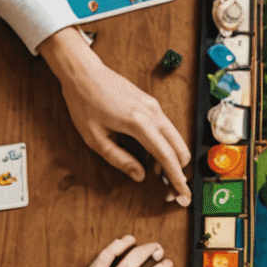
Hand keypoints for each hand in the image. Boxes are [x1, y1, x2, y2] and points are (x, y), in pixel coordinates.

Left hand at [39, 29, 191, 201]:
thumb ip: (119, 159)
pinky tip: (151, 154)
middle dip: (179, 171)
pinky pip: (167, 129)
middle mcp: (153, 114)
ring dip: (172, 158)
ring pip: (176, 139)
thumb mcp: (95, 138)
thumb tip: (139, 175)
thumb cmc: (84, 103)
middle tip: (170, 188)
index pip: (167, 157)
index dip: (176, 178)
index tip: (183, 194)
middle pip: (180, 149)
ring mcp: (155, 107)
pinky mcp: (152, 104)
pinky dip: (166, 145)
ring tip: (157, 173)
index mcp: (139, 124)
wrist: (83, 73)